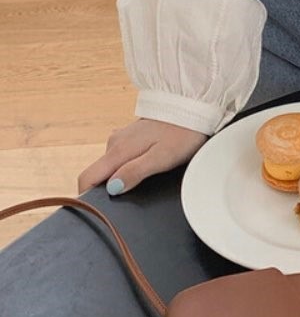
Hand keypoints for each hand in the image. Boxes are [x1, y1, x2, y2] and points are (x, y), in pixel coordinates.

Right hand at [77, 118, 209, 195]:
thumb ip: (134, 172)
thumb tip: (112, 188)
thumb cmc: (182, 132)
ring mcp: (123, 137)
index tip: (100, 209)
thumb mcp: (160, 158)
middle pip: (99, 173)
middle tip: (134, 194)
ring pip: (112, 164)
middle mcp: (115, 141)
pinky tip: (149, 164)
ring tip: (147, 177)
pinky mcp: (133, 135)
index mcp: (118, 149)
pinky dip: (130, 164)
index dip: (87, 197)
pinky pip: (122, 155)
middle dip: (109, 188)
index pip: (87, 177)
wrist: (194, 107)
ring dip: (122, 175)